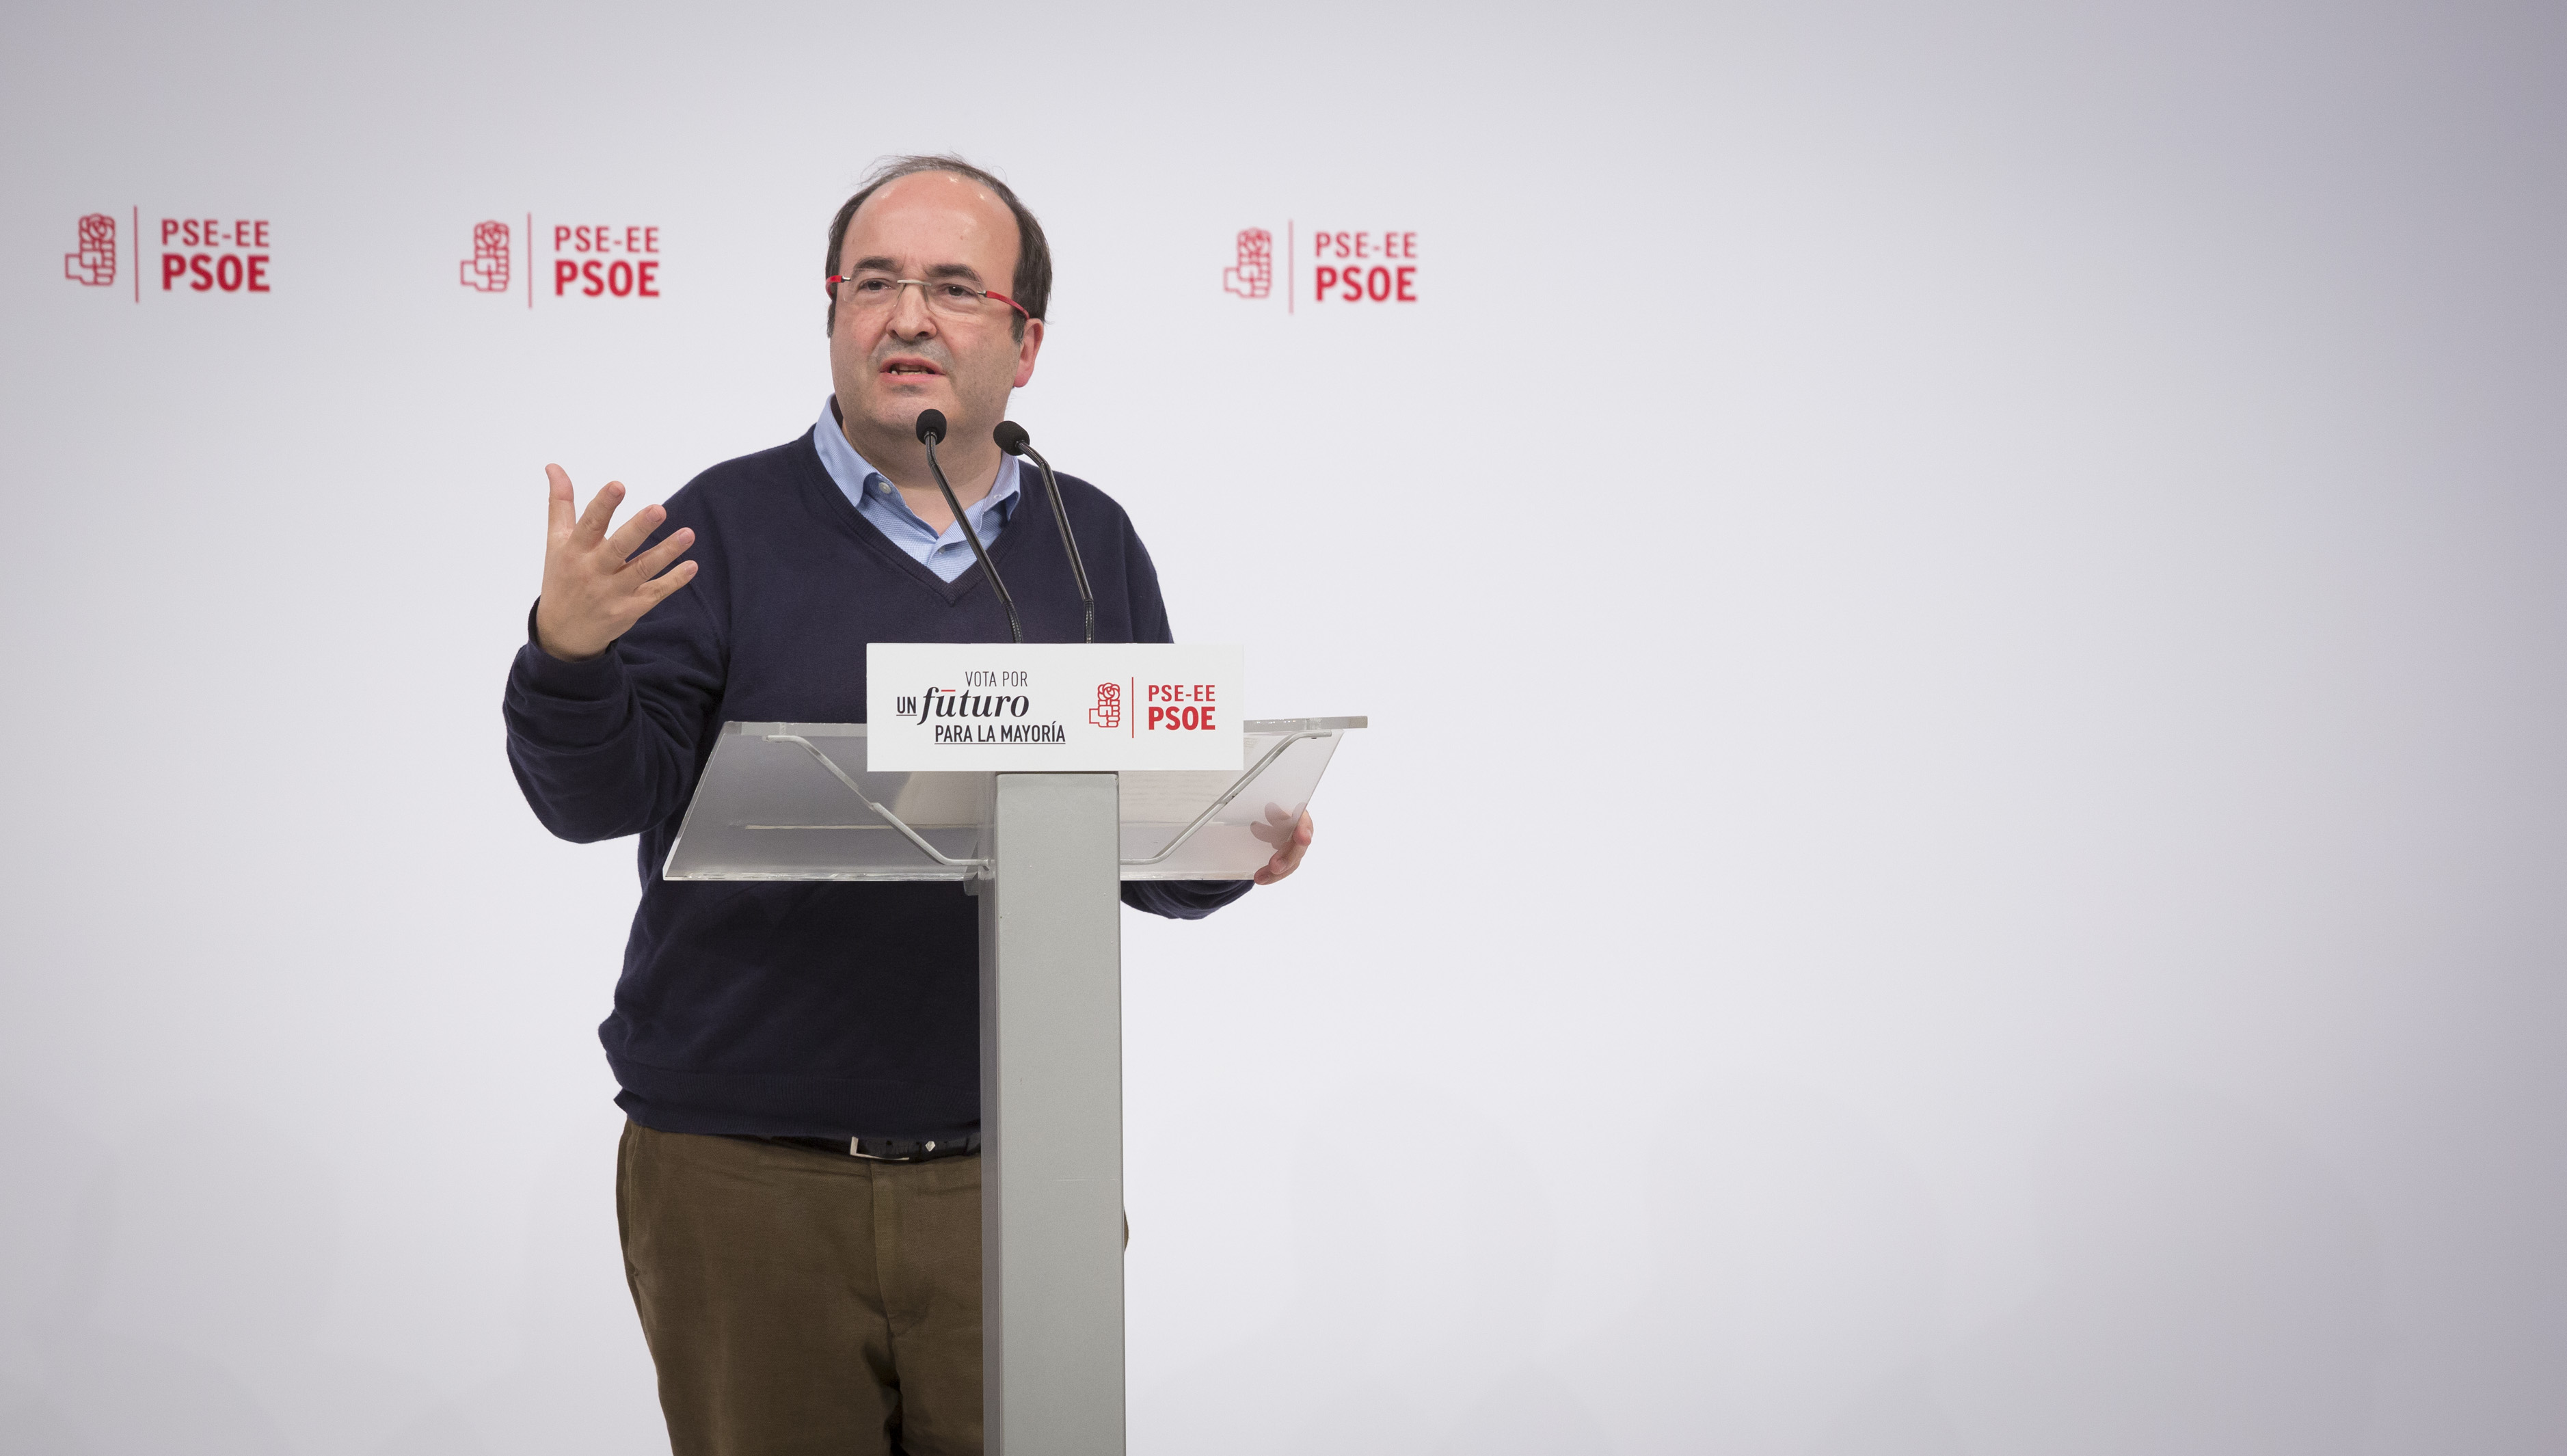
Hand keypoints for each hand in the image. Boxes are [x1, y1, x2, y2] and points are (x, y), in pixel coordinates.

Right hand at [534, 465, 697, 661]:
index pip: (589, 525)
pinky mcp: (630, 609)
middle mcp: (593, 571)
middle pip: (618, 548)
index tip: (618, 485)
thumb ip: (560, 504)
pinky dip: (674, 580)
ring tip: (688, 534)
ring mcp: (613, 592)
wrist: (563, 634)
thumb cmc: (562, 577)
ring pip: (642, 570)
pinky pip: (656, 592)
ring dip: (666, 552)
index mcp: (574, 551)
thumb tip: (554, 466)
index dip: (603, 505)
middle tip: (659, 508)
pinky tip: (692, 565)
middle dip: (638, 529)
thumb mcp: (556, 542)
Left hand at [1249, 803, 1314, 885]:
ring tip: (1260, 878)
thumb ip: (1272, 810)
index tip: (1303, 839)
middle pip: (1299, 846)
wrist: (1262, 814)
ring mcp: (1296, 845)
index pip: (1304, 820)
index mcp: (1297, 813)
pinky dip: (1273, 875)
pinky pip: (1285, 868)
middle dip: (1287, 857)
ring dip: (1277, 872)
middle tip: (1274, 866)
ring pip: (1292, 861)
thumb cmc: (1265, 807)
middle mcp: (1300, 830)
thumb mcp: (1263, 803)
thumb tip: (1271, 810)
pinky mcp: (1289, 856)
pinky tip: (1262, 878)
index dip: (1304, 830)